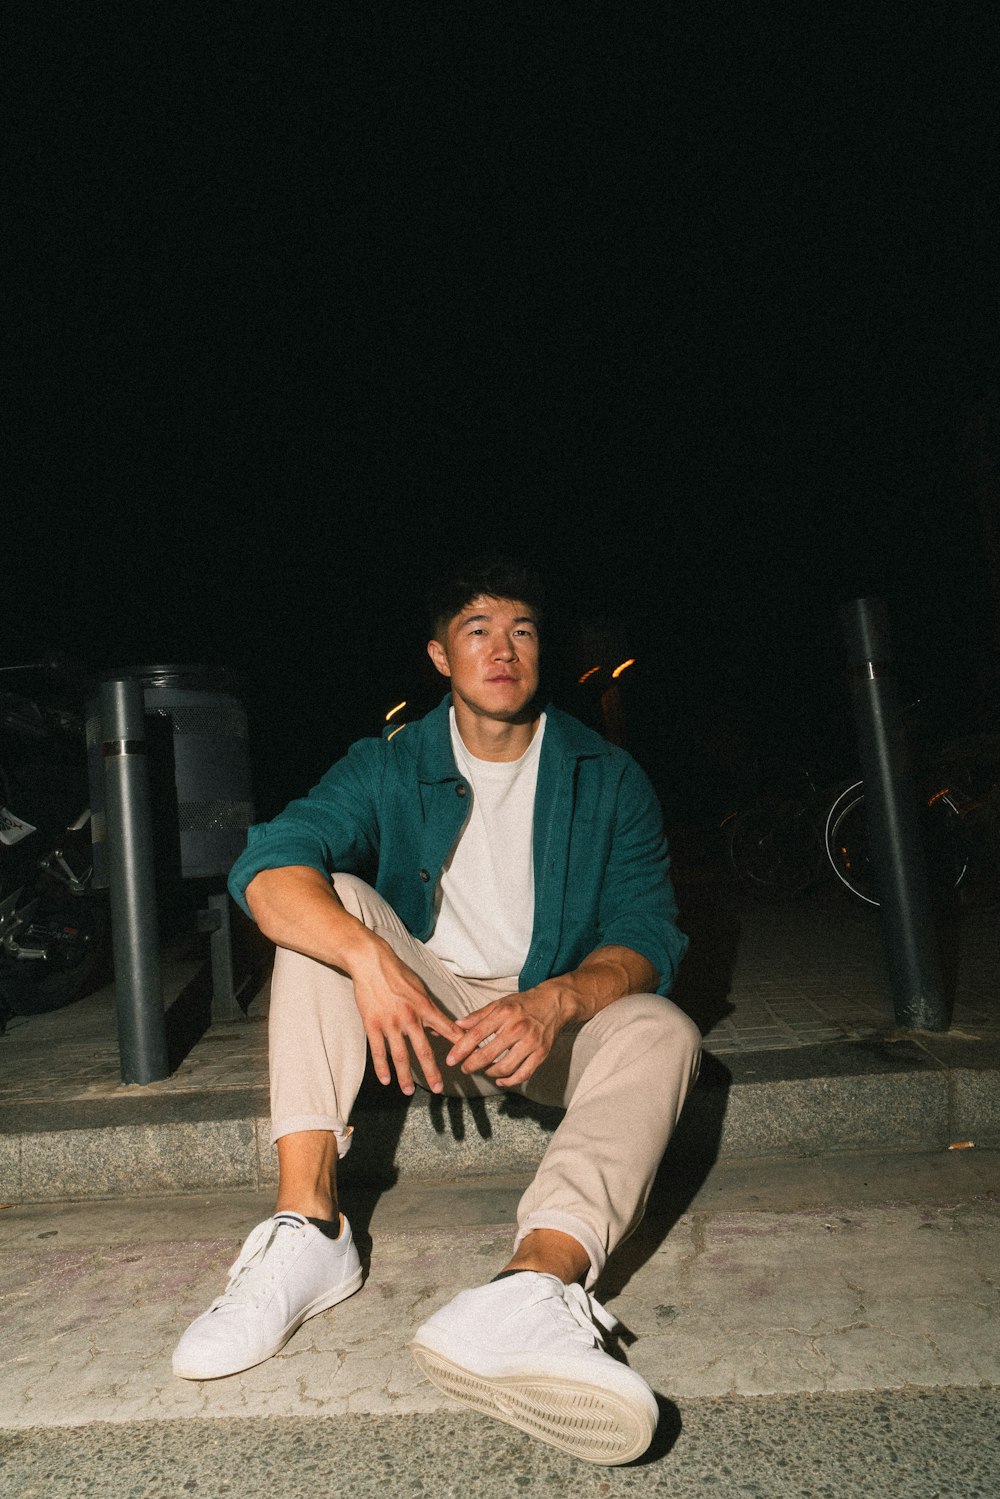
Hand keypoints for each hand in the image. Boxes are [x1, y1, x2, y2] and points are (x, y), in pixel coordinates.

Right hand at [349, 936, 462, 1096]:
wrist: (370, 962)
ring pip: (400, 1055)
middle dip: (432, 1072)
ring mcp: (390, 1022)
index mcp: (424, 1006)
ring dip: (405, 1076)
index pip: (447, 1029)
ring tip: (409, 1091)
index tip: (468, 1058)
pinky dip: (382, 1067)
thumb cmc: (397, 972)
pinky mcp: (372, 1024)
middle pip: (423, 1050)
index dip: (458, 1044)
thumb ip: (429, 1010)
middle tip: (438, 1088)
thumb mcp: (419, 988)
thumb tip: (439, 1028)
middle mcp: (409, 1017)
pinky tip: (386, 1080)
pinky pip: (378, 1051)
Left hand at [445, 984, 572, 1087]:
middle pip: (489, 1054)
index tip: (451, 1060)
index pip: (477, 1034)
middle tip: (465, 1068)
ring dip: (490, 1073)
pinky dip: (509, 1081)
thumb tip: (458, 1025)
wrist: (554, 1003)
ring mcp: (531, 1042)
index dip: (461, 1049)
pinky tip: (500, 1080)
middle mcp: (517, 1028)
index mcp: (504, 1013)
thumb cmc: (524, 1004)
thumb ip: (478, 1016)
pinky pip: (523, 1074)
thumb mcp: (500, 1003)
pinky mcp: (541, 1053)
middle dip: (472, 1065)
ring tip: (484, 1070)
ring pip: (505, 1067)